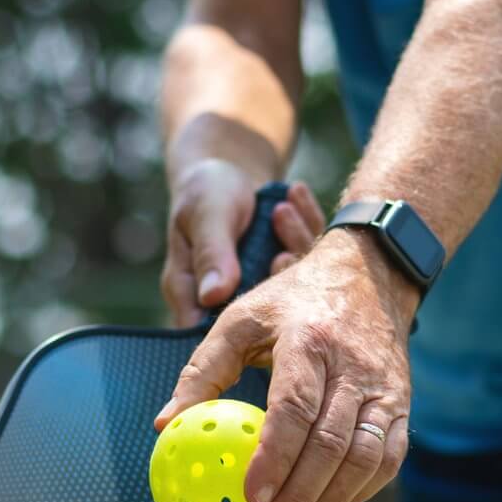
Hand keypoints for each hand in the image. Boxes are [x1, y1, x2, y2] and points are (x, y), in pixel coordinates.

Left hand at [155, 227, 418, 501]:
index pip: (295, 408)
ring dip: (331, 501)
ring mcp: (385, 388)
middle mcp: (353, 366)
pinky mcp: (403, 404)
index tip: (250, 497)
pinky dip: (361, 491)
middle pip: (331, 444)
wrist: (371, 274)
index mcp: (308, 340)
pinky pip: (388, 458)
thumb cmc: (293, 301)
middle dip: (298, 497)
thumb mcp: (240, 318)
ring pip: (366, 457)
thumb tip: (164, 425)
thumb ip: (202, 371)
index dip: (274, 457)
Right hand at [160, 162, 325, 325]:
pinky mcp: (292, 271)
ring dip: (294, 243)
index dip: (243, 325)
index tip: (266, 287)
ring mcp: (264, 287)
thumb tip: (212, 296)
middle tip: (282, 249)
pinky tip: (297, 193)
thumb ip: (211, 254)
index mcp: (193, 296)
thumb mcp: (205, 215)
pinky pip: (308, 257)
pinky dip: (306, 224)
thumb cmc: (205, 191)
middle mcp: (230, 300)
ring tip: (282, 210)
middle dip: (278, 279)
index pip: (212, 333)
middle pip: (261, 314)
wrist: (230, 168)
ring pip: (291, 284)